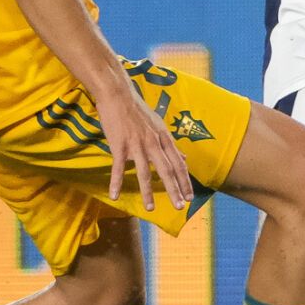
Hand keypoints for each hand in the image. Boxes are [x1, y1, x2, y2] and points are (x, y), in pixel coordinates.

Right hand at [94, 86, 195, 213]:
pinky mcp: (119, 145)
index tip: (190, 197)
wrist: (118, 95)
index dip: (185, 181)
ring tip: (151, 208)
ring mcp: (136, 144)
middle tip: (180, 207)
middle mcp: (153, 143)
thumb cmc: (138, 111)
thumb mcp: (159, 126)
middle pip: (167, 170)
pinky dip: (116, 183)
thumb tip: (185, 159)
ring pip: (145, 172)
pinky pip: (118, 168)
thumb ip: (171, 145)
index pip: (178, 164)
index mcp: (164, 139)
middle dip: (174, 190)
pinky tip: (114, 196)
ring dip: (147, 192)